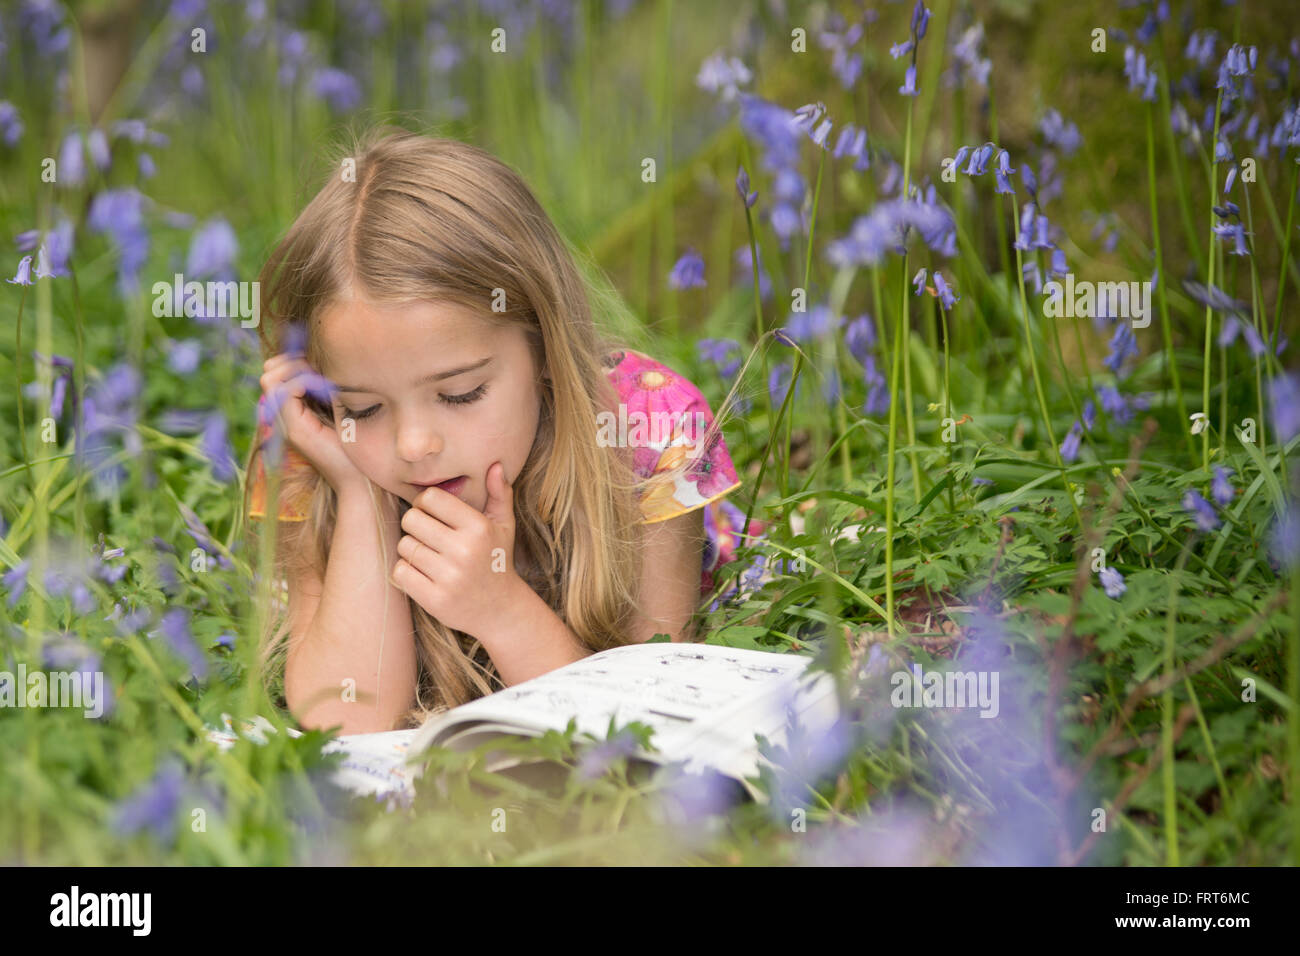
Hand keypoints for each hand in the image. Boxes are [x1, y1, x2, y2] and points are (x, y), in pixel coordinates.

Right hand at [259, 352, 366, 494]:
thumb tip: (332, 360)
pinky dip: (303, 382)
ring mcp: (287, 423)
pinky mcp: (296, 430)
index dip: (295, 358)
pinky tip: (327, 389)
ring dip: (296, 369)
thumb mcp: (344, 408)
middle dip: (292, 360)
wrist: (362, 480)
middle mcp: (285, 416)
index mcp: (294, 409)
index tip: (321, 360)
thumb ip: (332, 388)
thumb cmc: (359, 445)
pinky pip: (285, 392)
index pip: (277, 370)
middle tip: (321, 367)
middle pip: (269, 372)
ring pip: (271, 379)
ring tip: (323, 377)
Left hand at [392, 462, 521, 636]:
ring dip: (411, 549)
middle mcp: (464, 550)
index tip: (432, 514)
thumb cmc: (497, 560)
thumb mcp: (504, 526)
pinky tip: (422, 574)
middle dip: (415, 525)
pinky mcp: (434, 599)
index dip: (424, 503)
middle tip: (427, 536)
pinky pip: (400, 572)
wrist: (501, 610)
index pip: (430, 498)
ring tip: (428, 556)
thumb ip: (500, 494)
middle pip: (411, 519)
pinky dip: (406, 571)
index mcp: (478, 527)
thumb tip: (497, 465)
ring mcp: (449, 576)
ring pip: (404, 546)